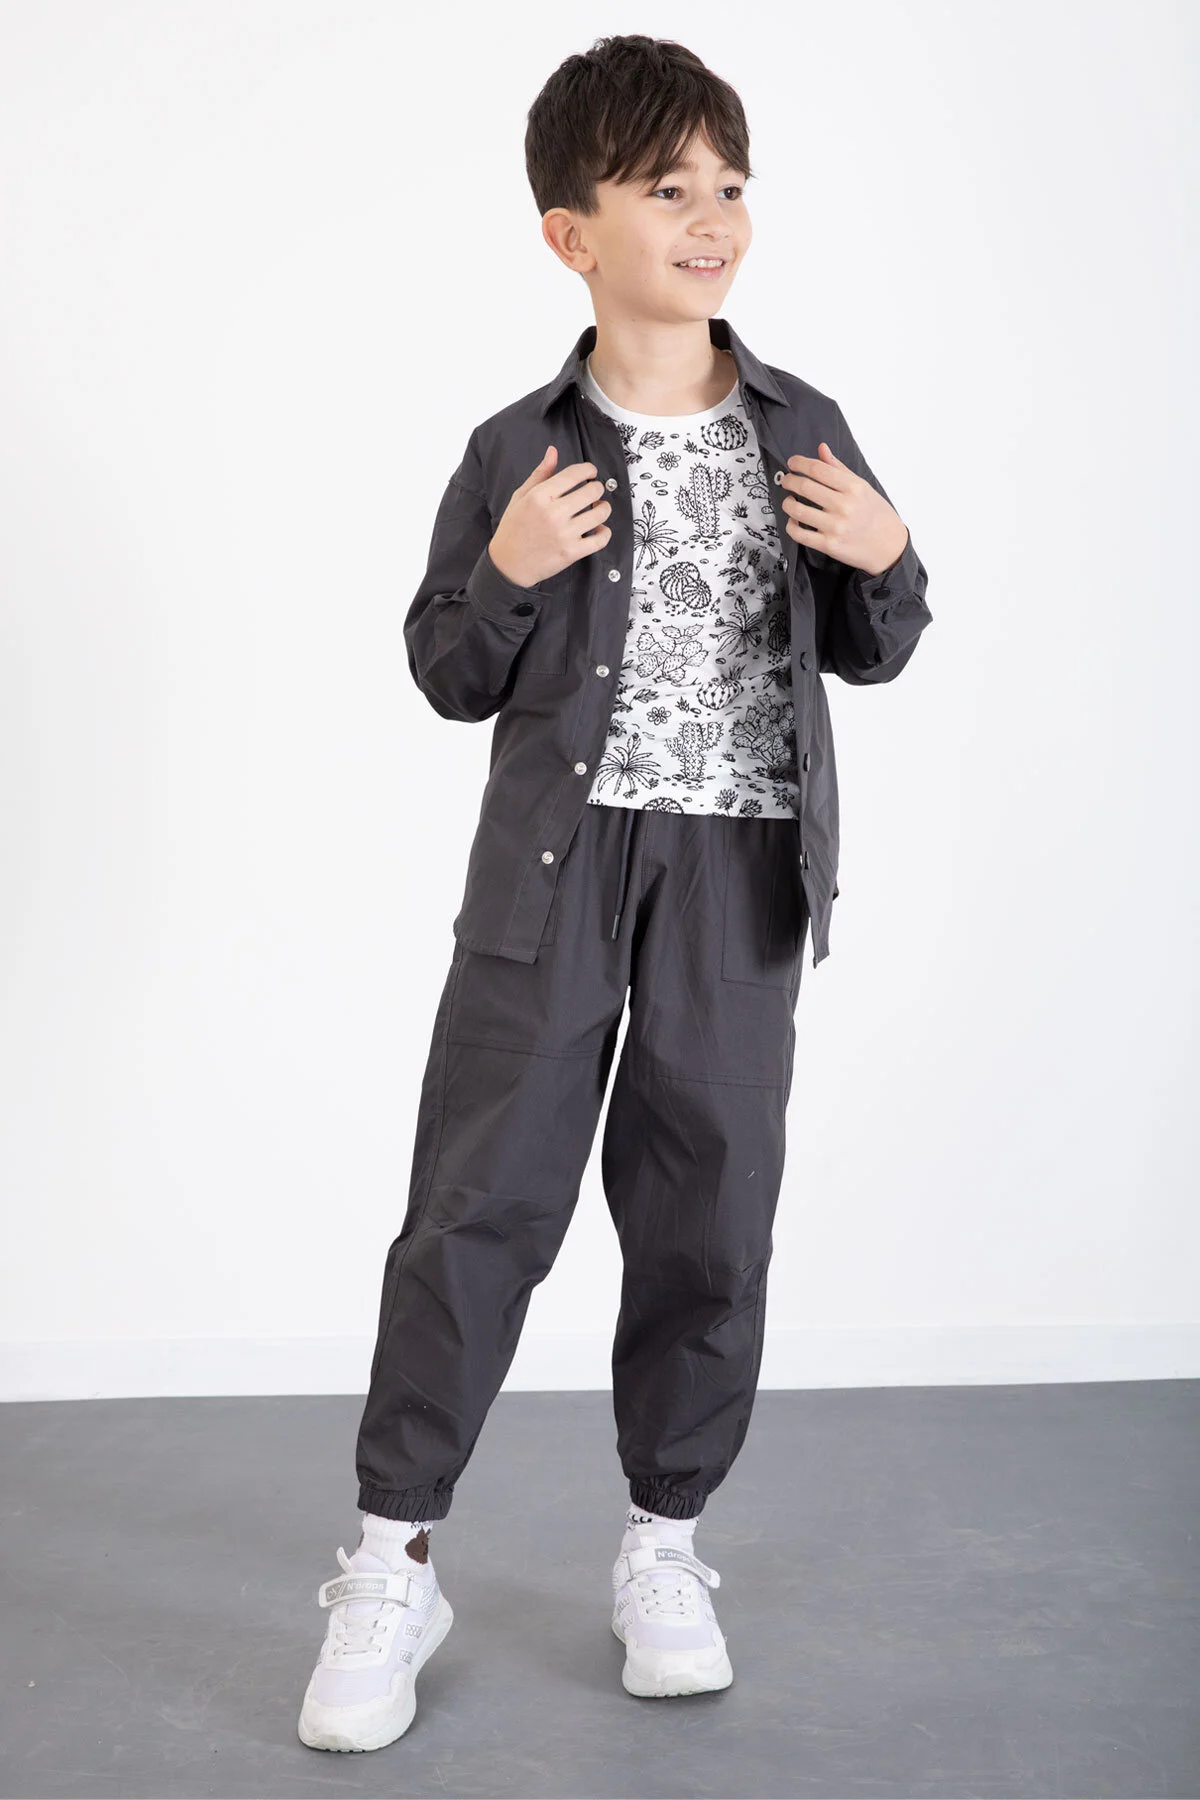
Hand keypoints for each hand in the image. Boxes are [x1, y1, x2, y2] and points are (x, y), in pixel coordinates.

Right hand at [488, 446, 612, 588]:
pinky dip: (605, 532)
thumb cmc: (513, 529)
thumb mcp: (521, 497)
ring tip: (598, 508)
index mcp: (540, 496)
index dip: (589, 470)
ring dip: (603, 508)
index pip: (575, 474)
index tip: (591, 473)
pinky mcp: (572, 552)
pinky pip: (601, 539)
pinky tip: (599, 529)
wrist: (508, 564)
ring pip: (600, 513)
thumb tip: (553, 451)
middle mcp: (554, 513)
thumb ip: (540, 474)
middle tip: (594, 492)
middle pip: (592, 491)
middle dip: (597, 489)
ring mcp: (564, 534)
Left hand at [778, 443, 908, 576]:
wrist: (889, 546)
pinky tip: (794, 520)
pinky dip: (791, 525)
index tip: (792, 463)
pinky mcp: (829, 545)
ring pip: (797, 511)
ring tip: (789, 500)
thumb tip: (821, 448)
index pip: (818, 469)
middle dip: (789, 481)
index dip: (800, 463)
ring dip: (787, 503)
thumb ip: (839, 468)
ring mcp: (836, 526)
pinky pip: (799, 534)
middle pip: (805, 487)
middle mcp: (844, 506)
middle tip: (787, 480)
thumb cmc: (876, 514)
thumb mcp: (862, 487)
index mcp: (854, 488)